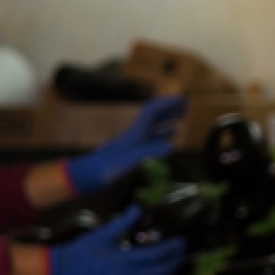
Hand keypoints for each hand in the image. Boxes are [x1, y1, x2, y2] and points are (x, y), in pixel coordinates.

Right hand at [49, 207, 186, 274]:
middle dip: (175, 263)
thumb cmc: (82, 251)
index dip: (172, 248)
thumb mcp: (102, 234)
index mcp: (122, 259)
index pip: (156, 254)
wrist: (62, 271)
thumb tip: (138, 207)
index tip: (180, 242)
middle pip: (159, 271)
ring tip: (174, 270)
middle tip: (181, 254)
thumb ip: (122, 222)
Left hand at [65, 95, 185, 194]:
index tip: (182, 98)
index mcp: (135, 132)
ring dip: (167, 120)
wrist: (88, 176)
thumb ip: (148, 153)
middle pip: (153, 115)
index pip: (151, 110)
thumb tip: (171, 147)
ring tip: (182, 118)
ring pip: (153, 127)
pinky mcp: (131, 153)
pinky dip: (161, 137)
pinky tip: (169, 141)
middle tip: (186, 104)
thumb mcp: (129, 160)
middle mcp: (135, 134)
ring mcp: (133, 144)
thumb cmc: (107, 169)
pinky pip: (150, 141)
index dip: (166, 103)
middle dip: (169, 108)